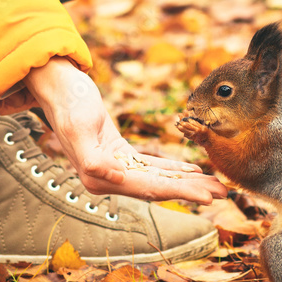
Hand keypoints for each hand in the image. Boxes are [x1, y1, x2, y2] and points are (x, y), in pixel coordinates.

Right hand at [22, 58, 227, 203]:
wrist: (57, 85)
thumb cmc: (67, 102)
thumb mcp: (77, 127)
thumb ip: (93, 160)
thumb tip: (116, 180)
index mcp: (99, 176)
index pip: (148, 189)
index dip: (180, 193)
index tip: (207, 196)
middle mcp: (107, 177)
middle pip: (157, 188)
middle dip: (191, 191)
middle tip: (223, 193)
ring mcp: (113, 167)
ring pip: (158, 179)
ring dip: (187, 182)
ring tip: (215, 185)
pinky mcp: (118, 154)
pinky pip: (151, 165)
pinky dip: (172, 169)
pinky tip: (193, 171)